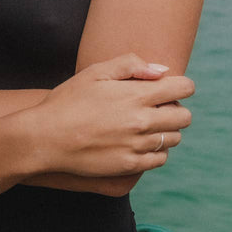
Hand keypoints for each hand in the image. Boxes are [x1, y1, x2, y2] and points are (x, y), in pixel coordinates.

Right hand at [25, 53, 192, 177]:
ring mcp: (137, 146)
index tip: (168, 87)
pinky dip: (155, 150)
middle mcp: (143, 122)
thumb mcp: (95, 72)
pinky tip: (138, 142)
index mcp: (137, 95)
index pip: (183, 89)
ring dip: (165, 130)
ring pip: (173, 138)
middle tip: (156, 106)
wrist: (46, 138)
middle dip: (175, 108)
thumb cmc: (68, 101)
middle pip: (184, 116)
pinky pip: (160, 159)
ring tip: (144, 125)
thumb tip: (161, 71)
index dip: (181, 85)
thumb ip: (131, 65)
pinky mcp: (130, 165)